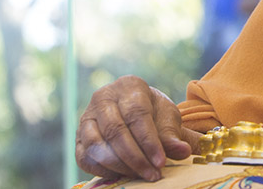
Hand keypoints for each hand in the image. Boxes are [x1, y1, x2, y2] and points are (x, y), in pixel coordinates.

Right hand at [75, 75, 201, 181]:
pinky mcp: (78, 137)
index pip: (136, 114)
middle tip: (152, 174)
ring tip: (140, 176)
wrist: (139, 118)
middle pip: (115, 130)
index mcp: (129, 86)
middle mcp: (103, 97)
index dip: (149, 141)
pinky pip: (85, 157)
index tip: (161, 162)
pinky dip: (103, 170)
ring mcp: (87, 116)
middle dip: (135, 157)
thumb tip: (183, 151)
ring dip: (120, 165)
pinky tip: (123, 175)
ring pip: (97, 144)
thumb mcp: (168, 120)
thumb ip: (173, 136)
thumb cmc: (154, 115)